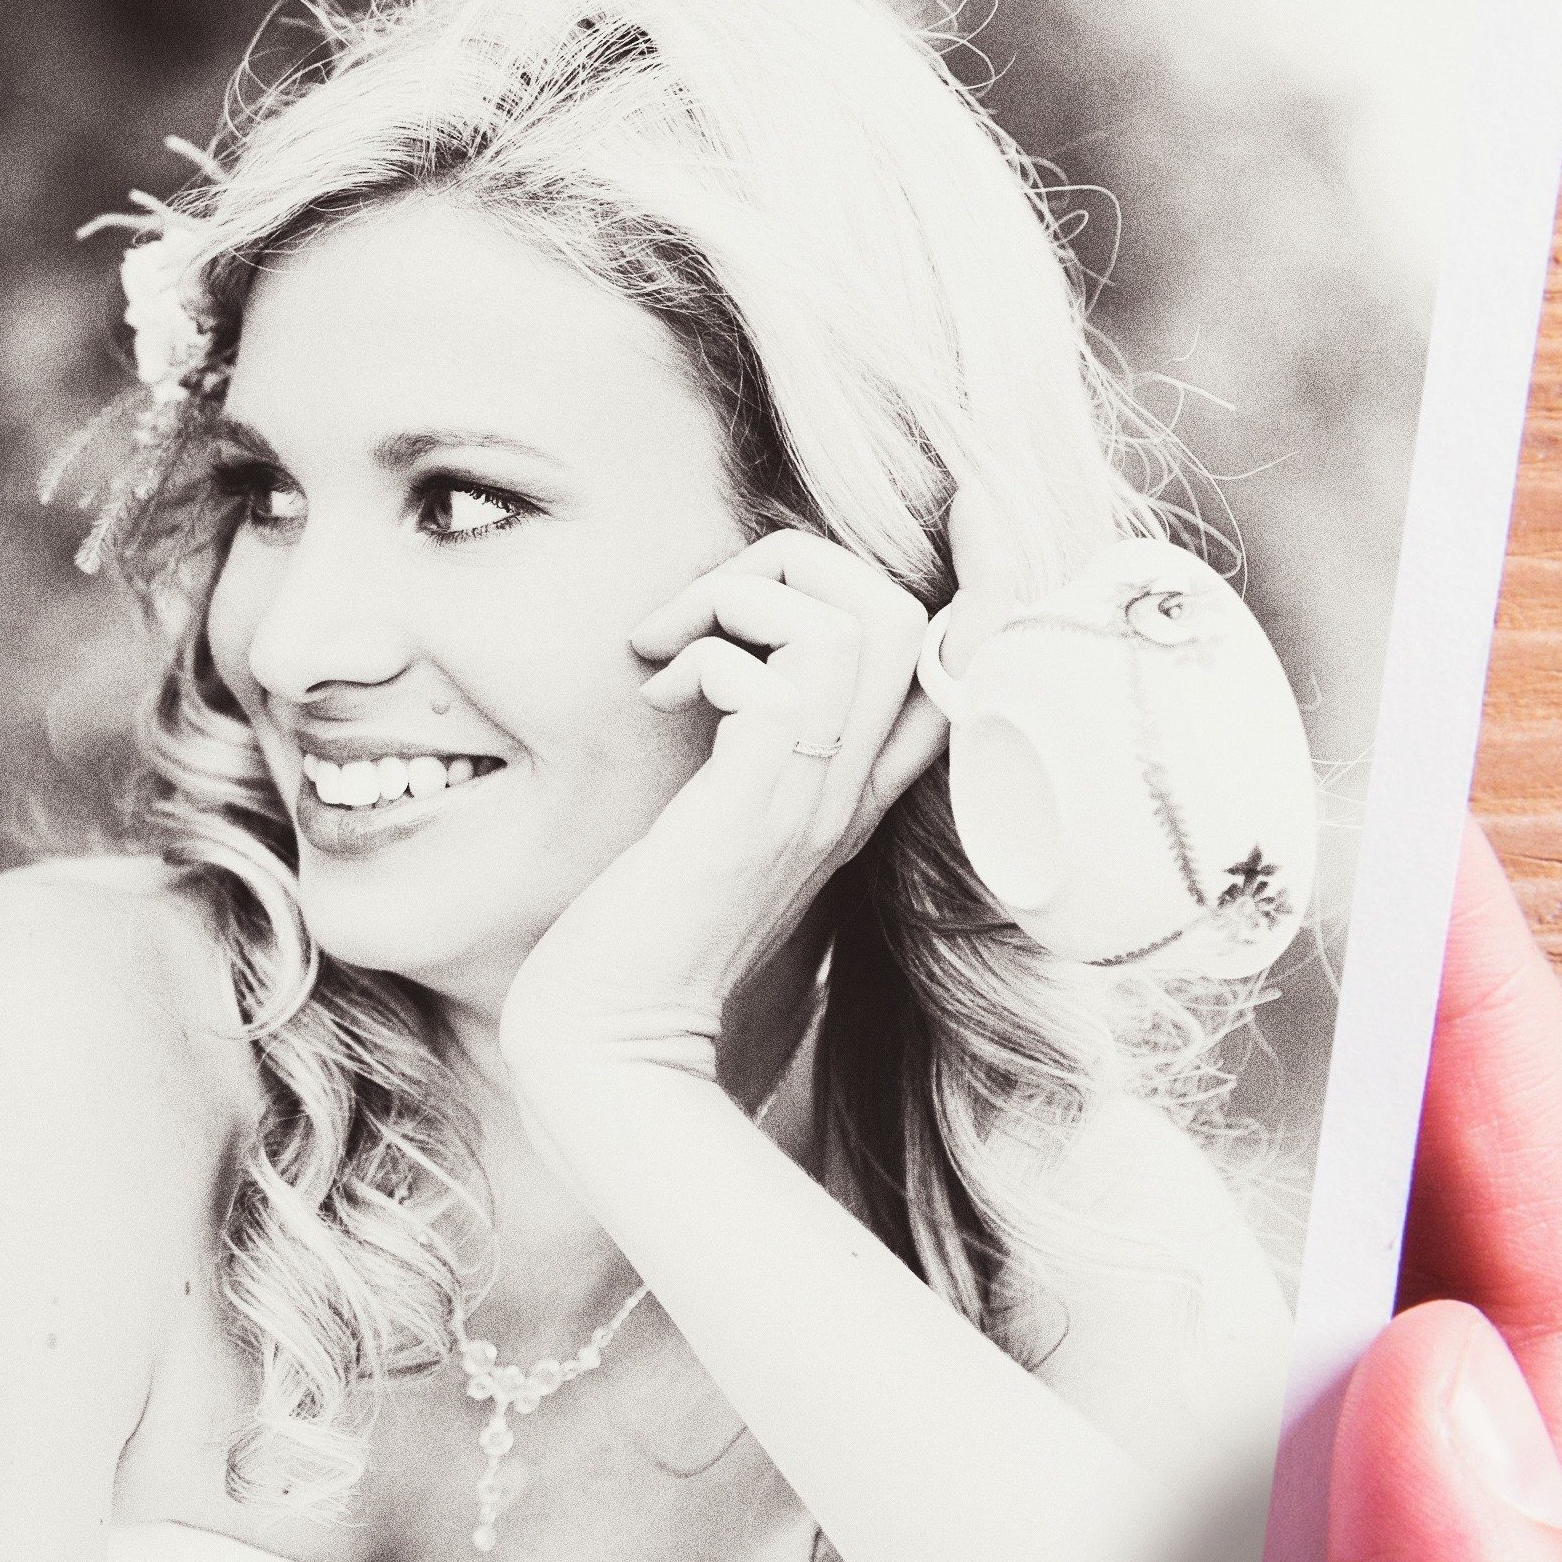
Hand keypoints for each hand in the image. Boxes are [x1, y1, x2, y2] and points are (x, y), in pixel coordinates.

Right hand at [435, 840, 1561, 1561]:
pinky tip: (493, 1340)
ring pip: (889, 1490)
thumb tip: (1443, 1410)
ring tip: (730, 967)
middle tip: (1008, 787)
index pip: (1530, 1404)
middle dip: (1123, 1095)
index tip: (1382, 819)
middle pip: (1193, 1383)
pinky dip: (550, 1513)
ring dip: (819, 1249)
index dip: (1482, 1107)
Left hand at [489, 527, 946, 1089]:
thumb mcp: (711, 825)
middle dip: (792, 567)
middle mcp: (852, 791)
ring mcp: (814, 798)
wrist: (611, 1041)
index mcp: (851, 791)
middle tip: (692, 619)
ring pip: (856, 620)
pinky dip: (706, 650)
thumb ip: (745, 753)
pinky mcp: (759, 806)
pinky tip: (656, 698)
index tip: (918, 520)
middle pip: (902, 610)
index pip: (950, 662)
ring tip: (667, 652)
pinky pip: (775, 668)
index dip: (945, 576)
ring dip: (743, 596)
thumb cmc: (638, 941)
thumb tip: (722, 661)